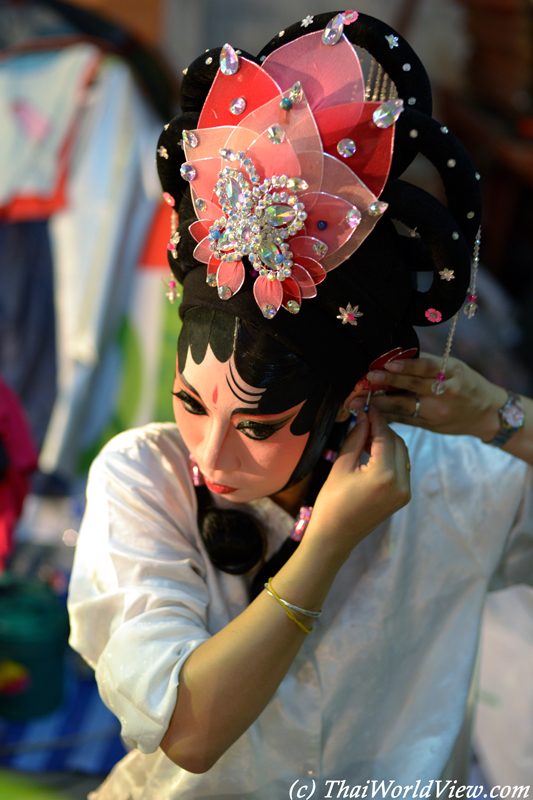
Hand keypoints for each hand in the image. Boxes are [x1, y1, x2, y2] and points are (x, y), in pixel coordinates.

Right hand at [305, 407, 410, 556]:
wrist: (335, 536)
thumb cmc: (331, 502)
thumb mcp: (341, 466)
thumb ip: (356, 438)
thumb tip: (363, 415)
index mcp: (384, 475)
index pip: (385, 436)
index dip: (376, 418)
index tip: (368, 404)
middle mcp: (401, 483)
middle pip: (398, 443)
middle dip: (383, 428)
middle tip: (365, 418)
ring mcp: (405, 491)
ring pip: (403, 454)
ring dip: (388, 441)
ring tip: (367, 433)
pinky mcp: (403, 496)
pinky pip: (402, 467)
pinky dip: (390, 455)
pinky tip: (373, 450)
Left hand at [357, 352, 506, 441]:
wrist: (487, 414)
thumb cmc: (467, 384)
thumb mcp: (454, 367)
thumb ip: (428, 363)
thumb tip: (396, 354)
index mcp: (452, 373)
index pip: (426, 368)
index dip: (406, 366)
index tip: (386, 364)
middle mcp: (445, 393)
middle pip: (412, 388)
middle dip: (386, 384)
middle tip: (366, 380)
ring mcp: (437, 412)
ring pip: (404, 408)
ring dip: (379, 404)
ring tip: (358, 401)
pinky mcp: (430, 426)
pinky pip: (404, 420)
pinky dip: (386, 416)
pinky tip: (369, 413)